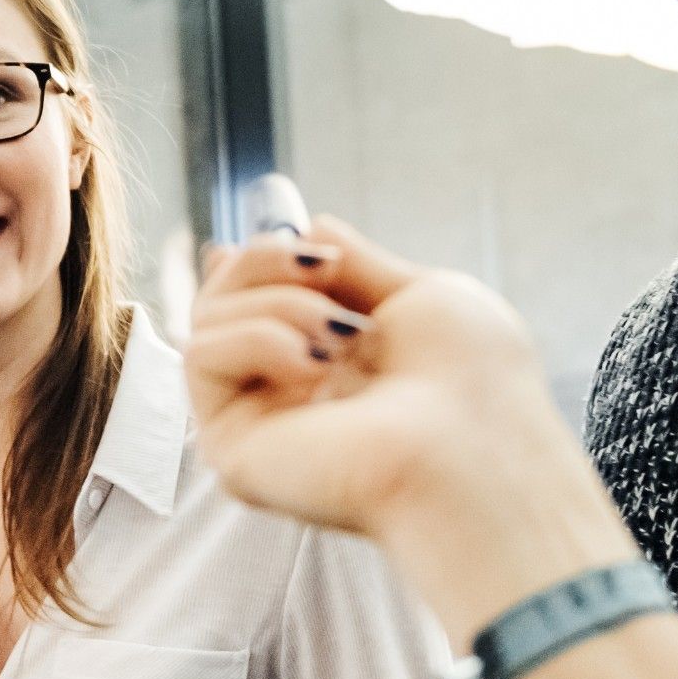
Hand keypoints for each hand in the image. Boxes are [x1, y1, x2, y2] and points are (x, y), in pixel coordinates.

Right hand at [188, 219, 633, 637]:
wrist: (475, 452)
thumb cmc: (472, 385)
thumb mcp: (422, 294)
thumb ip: (360, 263)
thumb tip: (310, 226)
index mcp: (334, 362)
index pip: (257, 303)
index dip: (254, 261)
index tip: (290, 239)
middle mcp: (288, 392)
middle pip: (221, 296)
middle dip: (267, 259)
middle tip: (328, 268)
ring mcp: (257, 419)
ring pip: (208, 317)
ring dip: (280, 302)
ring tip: (340, 337)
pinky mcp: (231, 446)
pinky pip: (203, 354)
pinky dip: (257, 339)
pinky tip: (314, 368)